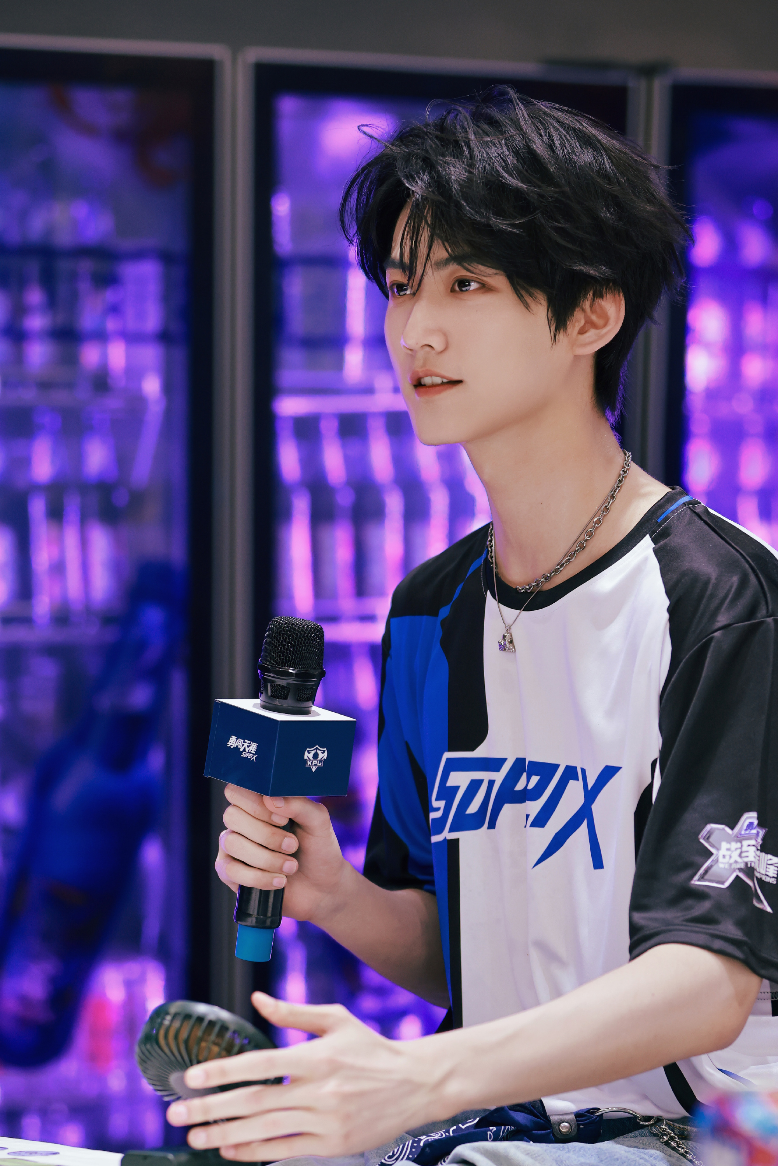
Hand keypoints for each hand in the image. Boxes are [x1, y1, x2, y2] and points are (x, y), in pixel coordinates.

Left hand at [166, 992, 443, 1160]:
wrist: (416, 1084)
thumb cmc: (372, 1049)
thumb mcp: (336, 1020)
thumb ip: (293, 1013)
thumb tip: (257, 1000)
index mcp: (317, 1056)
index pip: (260, 1065)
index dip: (222, 1072)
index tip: (191, 1078)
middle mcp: (319, 1090)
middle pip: (254, 1102)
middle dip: (211, 1109)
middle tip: (177, 1112)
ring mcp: (325, 1120)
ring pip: (264, 1131)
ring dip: (224, 1135)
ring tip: (195, 1136)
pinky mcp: (333, 1144)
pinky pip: (286, 1150)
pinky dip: (254, 1152)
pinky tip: (230, 1150)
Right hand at [215, 786, 348, 923]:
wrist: (322, 887)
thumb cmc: (318, 849)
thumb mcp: (318, 821)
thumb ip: (299, 804)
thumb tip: (271, 799)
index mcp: (260, 803)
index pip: (238, 791)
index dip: (256, 803)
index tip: (283, 819)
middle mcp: (242, 822)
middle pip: (232, 816)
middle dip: (266, 834)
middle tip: (293, 845)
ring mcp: (233, 846)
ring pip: (232, 843)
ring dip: (266, 858)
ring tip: (291, 867)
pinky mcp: (230, 873)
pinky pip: (230, 870)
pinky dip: (258, 877)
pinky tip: (279, 880)